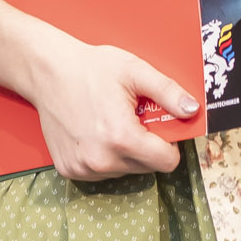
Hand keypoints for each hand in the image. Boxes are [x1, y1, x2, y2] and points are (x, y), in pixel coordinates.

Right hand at [21, 30, 195, 181]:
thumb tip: (193, 111)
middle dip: (146, 146)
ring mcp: (83, 169)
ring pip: (124, 171)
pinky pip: (101, 172)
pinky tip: (94, 133)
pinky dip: (104, 156)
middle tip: (132, 119)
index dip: (169, 144)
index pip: (166, 162)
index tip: (159, 127)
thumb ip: (168, 92)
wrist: (47, 72)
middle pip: (146, 167)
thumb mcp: (135, 71)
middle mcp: (101, 160)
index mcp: (121, 138)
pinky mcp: (69, 171)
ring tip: (109, 123)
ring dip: (125, 153)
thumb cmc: (91, 68)